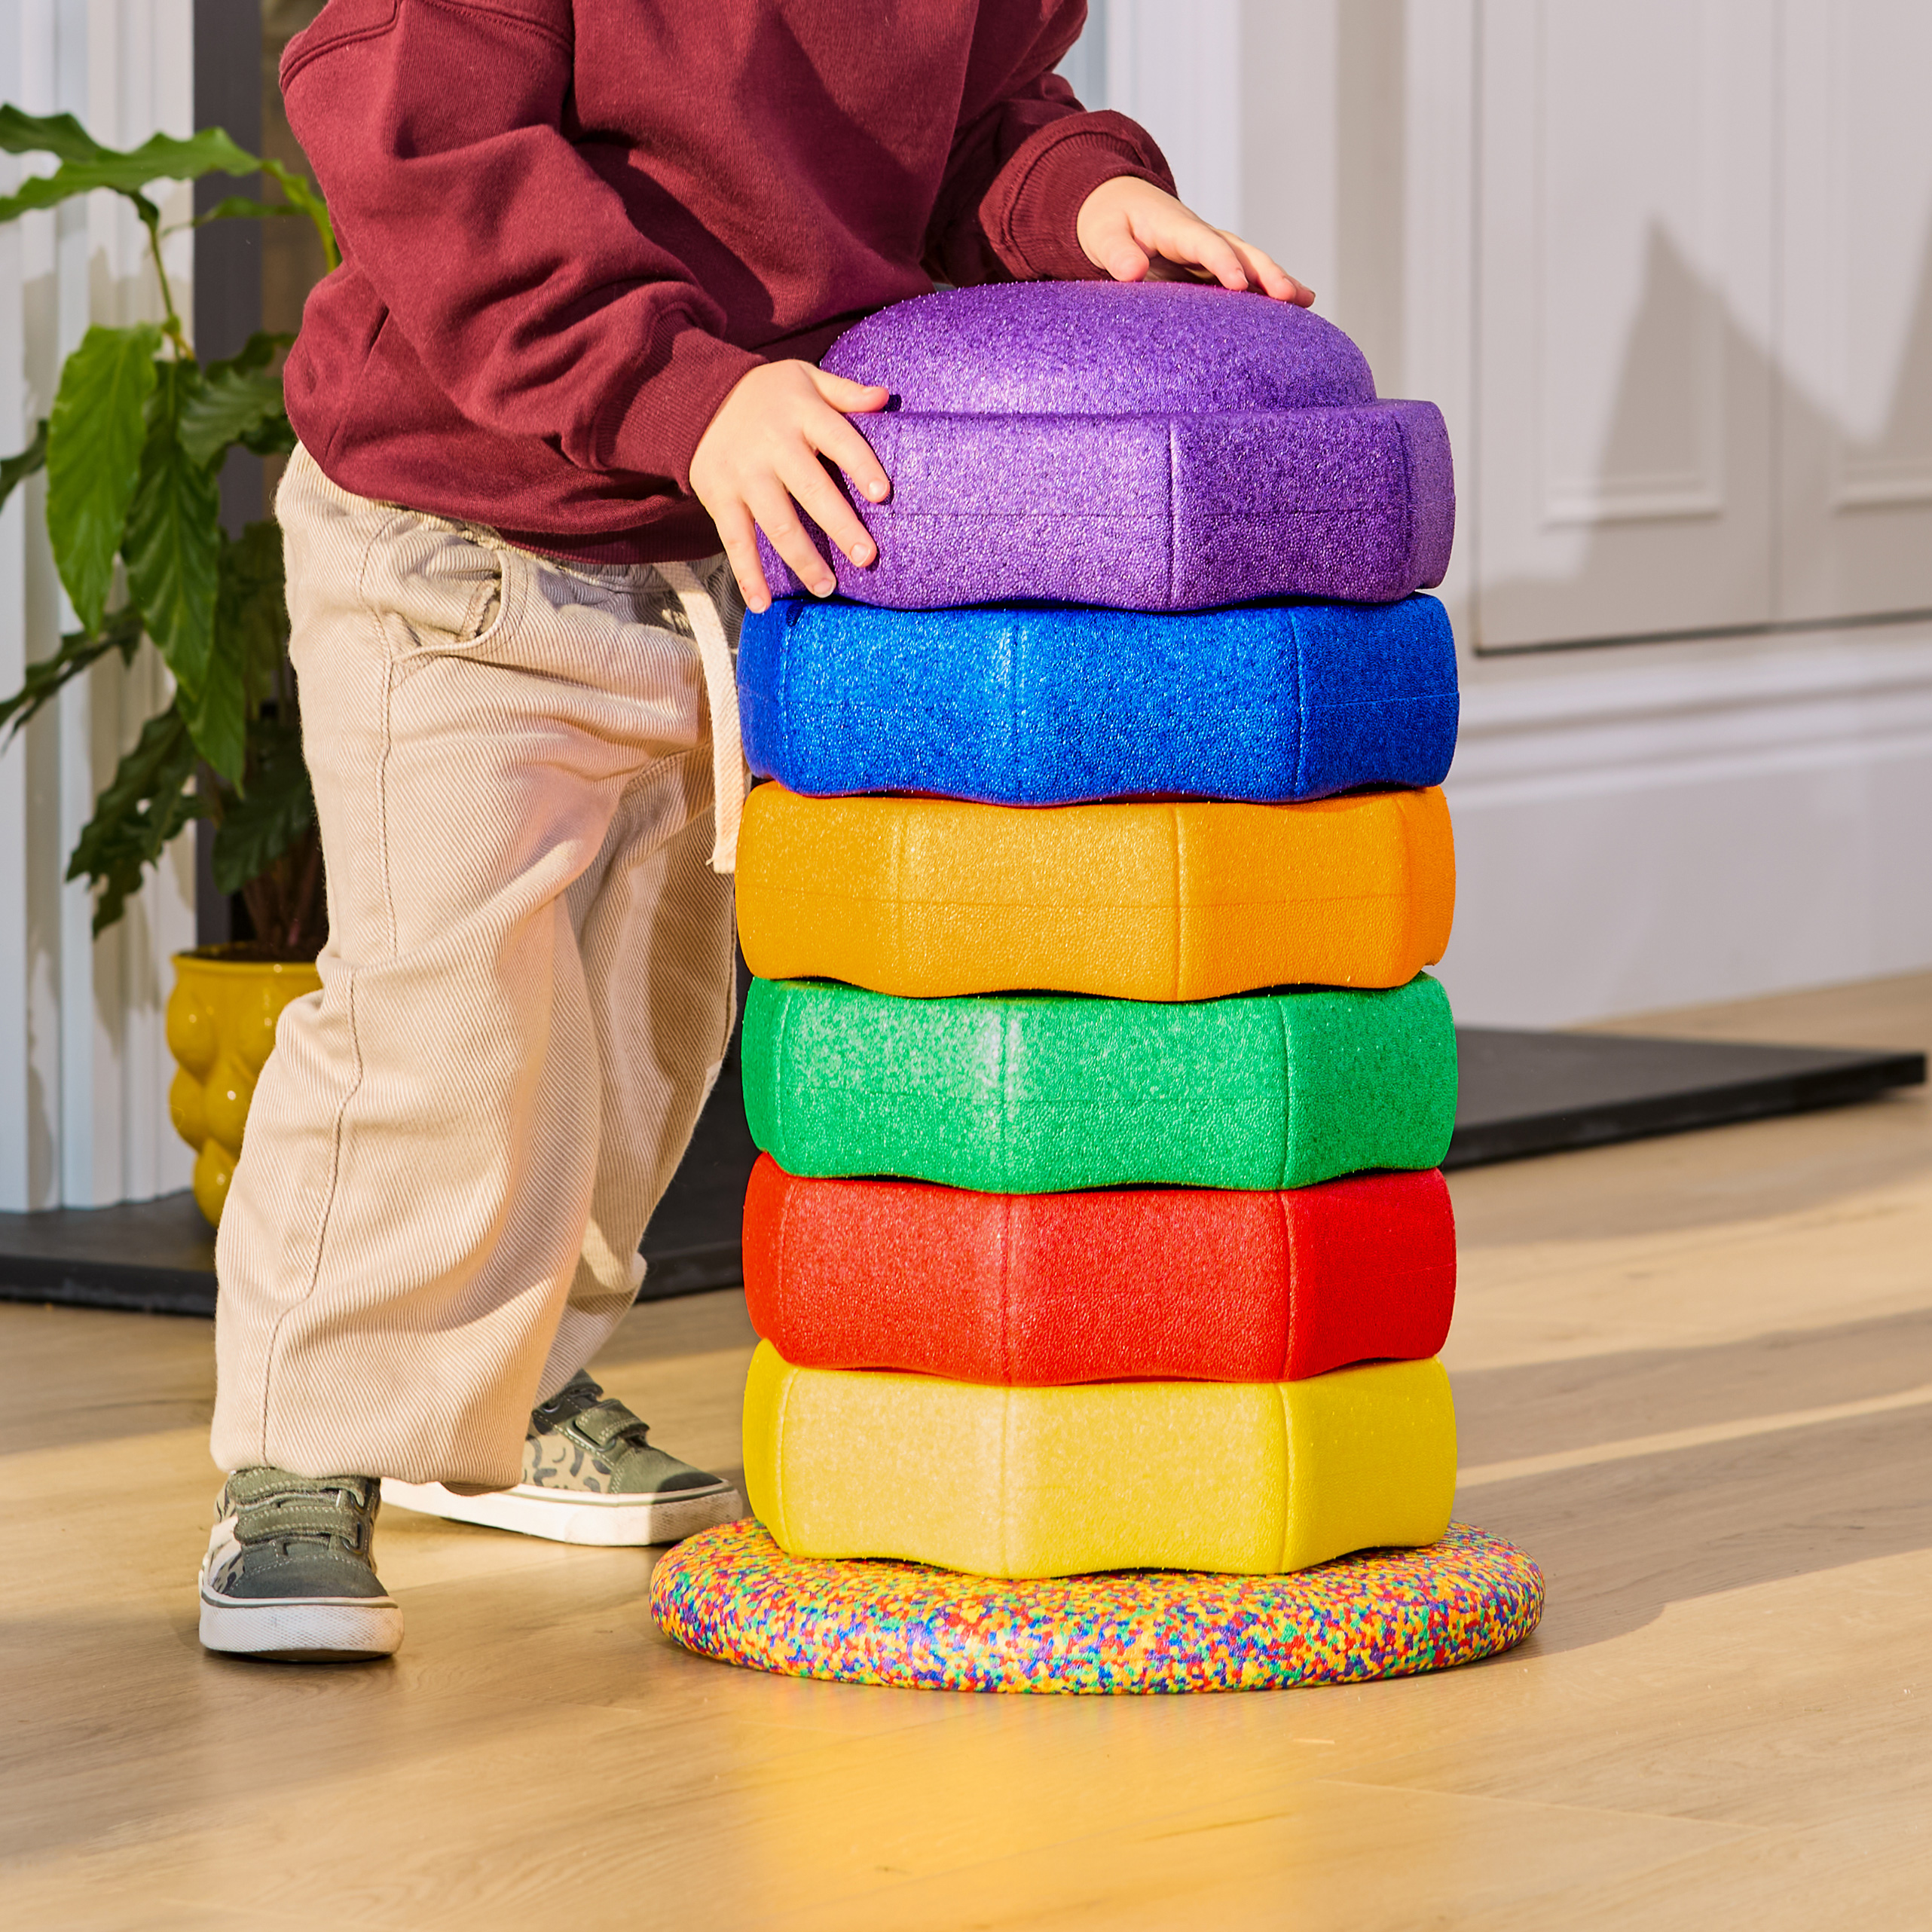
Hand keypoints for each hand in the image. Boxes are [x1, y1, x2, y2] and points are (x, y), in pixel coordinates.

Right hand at [689, 360, 891, 611]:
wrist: (697, 397)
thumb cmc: (769, 395)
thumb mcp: (806, 379)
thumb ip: (845, 392)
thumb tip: (884, 398)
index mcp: (801, 414)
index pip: (838, 440)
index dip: (860, 466)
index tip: (882, 494)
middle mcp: (772, 446)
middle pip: (810, 489)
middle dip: (840, 525)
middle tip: (866, 557)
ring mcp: (744, 476)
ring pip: (776, 523)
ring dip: (802, 559)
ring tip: (827, 588)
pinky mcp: (720, 498)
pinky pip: (735, 541)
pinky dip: (747, 574)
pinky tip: (761, 603)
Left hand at [1076, 177, 1313, 304]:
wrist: (1116, 204)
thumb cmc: (1107, 222)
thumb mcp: (1102, 235)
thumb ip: (1116, 253)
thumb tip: (1132, 272)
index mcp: (1176, 226)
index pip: (1204, 243)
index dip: (1222, 262)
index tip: (1238, 283)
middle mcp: (1201, 236)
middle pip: (1240, 250)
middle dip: (1265, 271)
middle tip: (1287, 294)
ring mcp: (1210, 251)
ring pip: (1250, 262)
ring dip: (1277, 280)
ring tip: (1305, 300)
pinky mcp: (1211, 266)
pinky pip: (1244, 276)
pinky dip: (1268, 289)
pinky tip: (1297, 304)